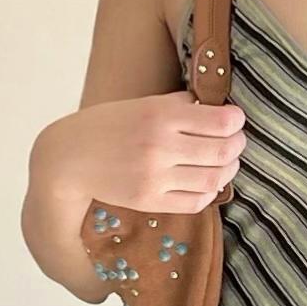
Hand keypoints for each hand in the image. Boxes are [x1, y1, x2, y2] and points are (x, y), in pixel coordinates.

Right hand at [51, 95, 246, 217]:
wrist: (68, 157)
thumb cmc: (107, 125)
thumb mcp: (141, 104)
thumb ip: (179, 106)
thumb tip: (216, 108)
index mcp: (159, 115)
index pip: (221, 122)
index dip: (236, 121)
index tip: (235, 119)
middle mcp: (159, 147)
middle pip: (223, 151)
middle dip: (238, 145)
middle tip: (236, 141)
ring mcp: (154, 177)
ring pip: (213, 178)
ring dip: (228, 170)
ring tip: (226, 162)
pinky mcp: (149, 200)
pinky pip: (195, 202)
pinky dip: (210, 192)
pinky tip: (207, 182)